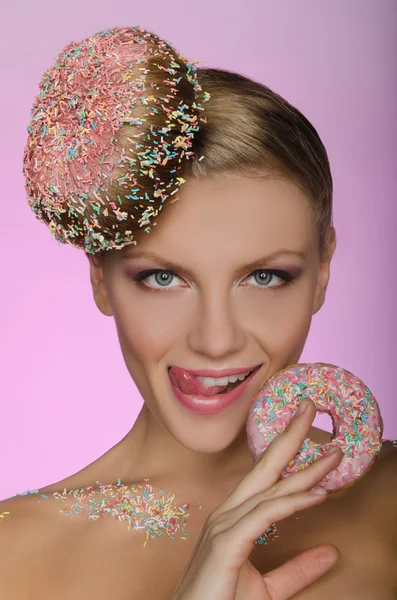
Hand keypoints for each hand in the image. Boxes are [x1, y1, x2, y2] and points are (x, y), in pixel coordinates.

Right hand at [171, 398, 341, 599]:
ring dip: (304, 469)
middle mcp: (228, 514)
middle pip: (264, 468)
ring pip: (270, 489)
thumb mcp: (268, 588)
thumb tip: (331, 552)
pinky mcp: (226, 543)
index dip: (288, 451)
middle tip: (309, 408)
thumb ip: (297, 569)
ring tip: (334, 455)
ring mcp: (224, 525)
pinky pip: (265, 516)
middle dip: (289, 436)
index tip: (308, 428)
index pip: (265, 477)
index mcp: (234, 518)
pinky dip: (292, 502)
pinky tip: (318, 495)